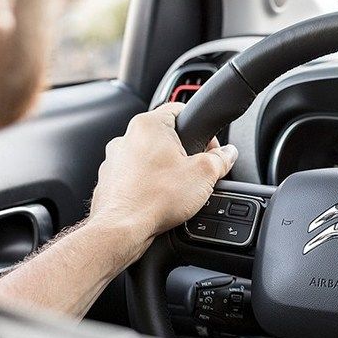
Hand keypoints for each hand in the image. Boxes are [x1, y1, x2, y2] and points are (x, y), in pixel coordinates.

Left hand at [89, 103, 237, 248]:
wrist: (122, 229)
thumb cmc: (155, 198)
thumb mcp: (204, 175)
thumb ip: (221, 159)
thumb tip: (228, 154)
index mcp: (149, 126)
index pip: (180, 109)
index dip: (201, 128)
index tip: (210, 147)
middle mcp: (126, 137)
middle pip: (165, 137)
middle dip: (184, 153)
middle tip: (197, 173)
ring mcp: (114, 160)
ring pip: (149, 158)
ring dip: (165, 170)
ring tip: (178, 190)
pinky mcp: (110, 181)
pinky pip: (136, 177)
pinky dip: (148, 185)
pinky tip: (160, 200)